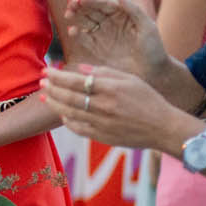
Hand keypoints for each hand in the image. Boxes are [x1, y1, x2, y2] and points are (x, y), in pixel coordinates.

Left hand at [41, 64, 195, 153]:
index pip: (75, 81)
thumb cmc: (149, 100)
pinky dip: (67, 120)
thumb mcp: (131, 80)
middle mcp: (104, 106)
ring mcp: (102, 123)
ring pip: (69, 112)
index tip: (47, 71)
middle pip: (68, 96)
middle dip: (51, 88)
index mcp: (111, 89)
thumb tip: (80, 68)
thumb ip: (105, 72)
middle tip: (41, 82)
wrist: (163, 128)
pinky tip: (62, 113)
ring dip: (53, 103)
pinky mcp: (102, 136)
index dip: (57, 76)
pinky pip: (77, 128)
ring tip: (43, 97)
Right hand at [63, 0, 169, 78]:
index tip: (83, 0)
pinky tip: (73, 31)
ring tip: (69, 15)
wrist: (152, 72)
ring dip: (75, 16)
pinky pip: (83, 38)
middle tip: (71, 5)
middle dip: (79, 5)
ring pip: (84, 21)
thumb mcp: (147, 26)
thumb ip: (133, 9)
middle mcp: (109, 21)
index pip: (104, 2)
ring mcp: (102, 34)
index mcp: (122, 13)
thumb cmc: (154, 48)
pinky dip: (76, 34)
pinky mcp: (96, 48)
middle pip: (91, 9)